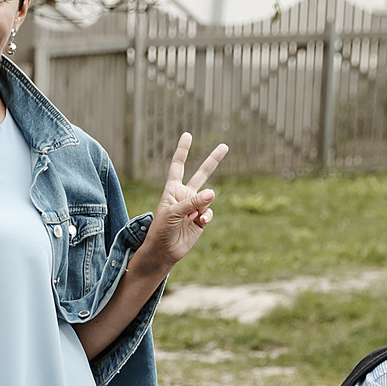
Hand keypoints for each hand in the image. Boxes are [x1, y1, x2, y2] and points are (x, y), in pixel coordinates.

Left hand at [143, 132, 226, 269]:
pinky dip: (206, 217)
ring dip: (201, 207)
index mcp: (173, 189)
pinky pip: (209, 213)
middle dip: (213, 161)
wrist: (164, 250)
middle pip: (201, 174)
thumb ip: (193, 202)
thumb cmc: (162, 229)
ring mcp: (194, 207)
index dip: (183, 150)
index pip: (178, 165)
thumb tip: (213, 193)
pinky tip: (199, 223)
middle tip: (225, 146)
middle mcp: (185, 195)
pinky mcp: (201, 219)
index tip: (187, 135)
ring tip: (191, 217)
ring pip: (207, 198)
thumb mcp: (173, 212)